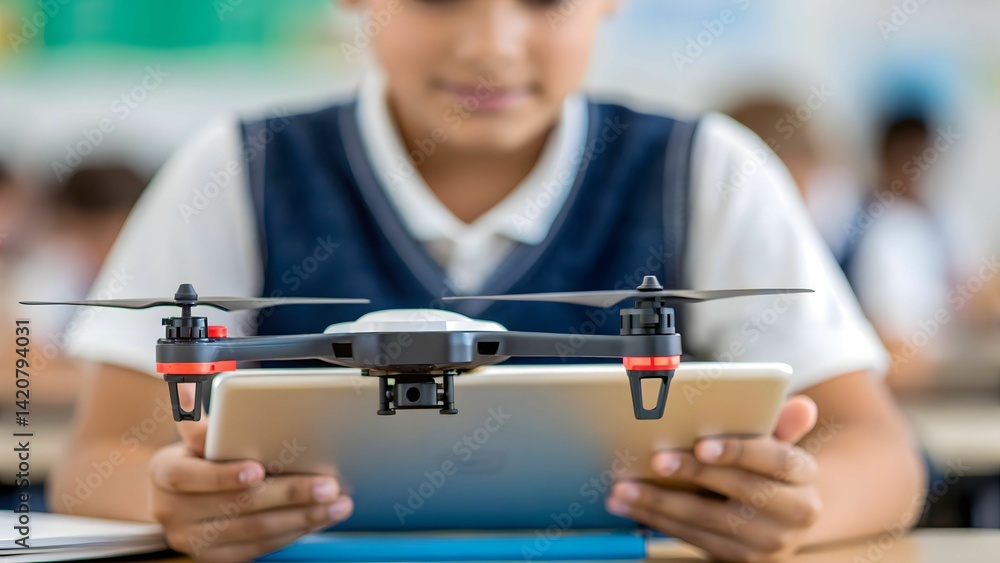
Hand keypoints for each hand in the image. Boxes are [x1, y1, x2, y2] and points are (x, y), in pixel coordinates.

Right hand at [149, 385, 353, 561]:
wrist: (176, 498)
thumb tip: (189, 388)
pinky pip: (259, 547)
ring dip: (302, 517)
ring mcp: (194, 540)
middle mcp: (173, 513)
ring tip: (335, 504)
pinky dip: (292, 532)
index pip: (191, 477)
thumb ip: (201, 422)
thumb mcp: (192, 436)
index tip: (259, 470)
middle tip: (327, 485)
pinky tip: (316, 519)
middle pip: (238, 506)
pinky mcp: (215, 557)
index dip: (225, 475)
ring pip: (255, 530)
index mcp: (165, 475)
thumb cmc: (196, 458)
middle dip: (289, 494)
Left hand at [606, 395, 821, 561]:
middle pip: (739, 492)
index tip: (703, 445)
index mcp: (804, 475)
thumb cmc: (771, 468)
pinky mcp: (740, 559)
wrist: (785, 517)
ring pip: (709, 522)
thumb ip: (784, 422)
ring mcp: (767, 543)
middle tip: (655, 460)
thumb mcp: (780, 442)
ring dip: (661, 505)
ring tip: (625, 489)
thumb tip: (802, 404)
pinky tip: (633, 507)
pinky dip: (660, 522)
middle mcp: (794, 513)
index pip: (777, 460)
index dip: (740, 452)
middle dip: (693, 475)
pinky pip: (694, 539)